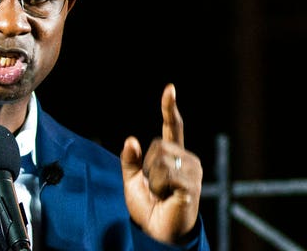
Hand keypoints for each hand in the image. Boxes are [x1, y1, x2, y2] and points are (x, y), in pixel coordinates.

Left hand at [120, 83, 202, 243]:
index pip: (172, 127)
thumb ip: (130, 160)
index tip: (170, 88)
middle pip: (157, 145)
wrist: (156, 232)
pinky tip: (166, 197)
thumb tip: (131, 139)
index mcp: (172, 156)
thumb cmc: (148, 207)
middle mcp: (186, 159)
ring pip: (160, 159)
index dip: (170, 108)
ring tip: (161, 193)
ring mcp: (192, 171)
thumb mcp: (131, 181)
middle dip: (147, 166)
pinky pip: (164, 174)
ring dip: (152, 179)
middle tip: (154, 187)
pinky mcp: (192, 184)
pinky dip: (157, 187)